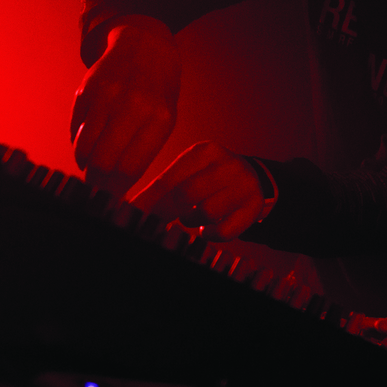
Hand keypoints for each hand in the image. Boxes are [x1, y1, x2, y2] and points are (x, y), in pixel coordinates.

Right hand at [71, 16, 180, 196]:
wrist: (144, 46)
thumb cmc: (158, 91)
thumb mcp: (164, 119)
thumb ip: (142, 151)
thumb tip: (119, 188)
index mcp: (158, 118)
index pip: (130, 168)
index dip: (117, 191)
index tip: (113, 204)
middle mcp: (132, 106)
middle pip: (103, 161)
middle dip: (98, 182)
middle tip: (98, 190)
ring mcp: (105, 97)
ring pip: (84, 148)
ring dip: (85, 165)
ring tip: (93, 167)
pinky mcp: (84, 91)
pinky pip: (75, 130)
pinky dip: (79, 143)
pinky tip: (89, 142)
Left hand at [129, 141, 265, 240]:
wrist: (253, 177)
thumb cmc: (209, 177)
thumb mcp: (189, 170)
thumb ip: (164, 185)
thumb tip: (131, 205)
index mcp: (204, 151)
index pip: (169, 179)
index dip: (148, 200)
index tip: (131, 214)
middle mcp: (227, 164)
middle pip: (187, 194)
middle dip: (165, 213)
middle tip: (152, 223)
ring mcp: (245, 184)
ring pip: (206, 213)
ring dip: (191, 221)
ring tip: (190, 217)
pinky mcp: (254, 206)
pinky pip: (225, 230)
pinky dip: (210, 234)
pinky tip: (205, 230)